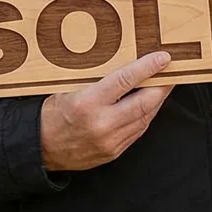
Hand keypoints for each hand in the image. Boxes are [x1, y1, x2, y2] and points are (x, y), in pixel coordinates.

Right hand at [40, 53, 173, 171]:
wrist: (40, 148)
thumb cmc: (52, 114)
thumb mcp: (68, 89)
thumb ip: (97, 80)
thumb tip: (125, 64)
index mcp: (88, 103)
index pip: (126, 81)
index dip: (148, 68)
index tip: (164, 59)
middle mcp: (102, 124)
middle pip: (144, 102)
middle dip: (162, 86)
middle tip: (172, 72)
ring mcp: (110, 141)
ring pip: (145, 117)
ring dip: (157, 101)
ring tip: (163, 86)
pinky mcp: (114, 152)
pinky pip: (138, 131)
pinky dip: (146, 116)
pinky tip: (149, 105)